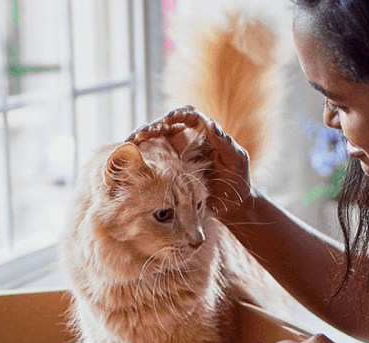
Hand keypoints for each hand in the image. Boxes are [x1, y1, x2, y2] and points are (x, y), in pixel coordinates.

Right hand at [129, 106, 252, 219]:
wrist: (233, 203)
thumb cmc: (239, 178)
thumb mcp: (236, 160)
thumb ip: (225, 143)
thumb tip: (211, 123)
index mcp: (205, 132)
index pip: (190, 115)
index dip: (178, 114)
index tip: (169, 118)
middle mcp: (189, 138)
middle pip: (167, 124)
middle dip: (154, 125)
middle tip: (144, 132)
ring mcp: (177, 152)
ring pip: (156, 138)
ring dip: (143, 137)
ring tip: (132, 140)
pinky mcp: (169, 166)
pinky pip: (153, 156)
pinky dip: (141, 153)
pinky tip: (130, 154)